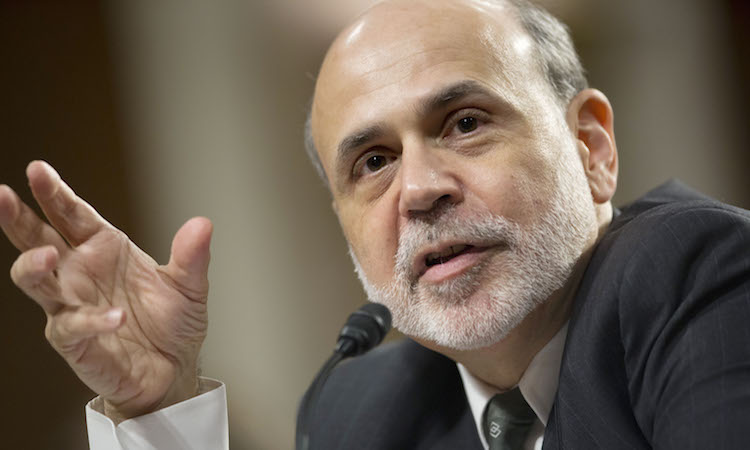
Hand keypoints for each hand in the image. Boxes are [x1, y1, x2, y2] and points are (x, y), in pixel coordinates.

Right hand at [0, 161, 212, 421]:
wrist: (174, 369)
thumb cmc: (173, 323)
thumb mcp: (190, 286)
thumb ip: (192, 256)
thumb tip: (202, 224)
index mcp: (103, 249)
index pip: (72, 215)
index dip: (54, 193)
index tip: (38, 170)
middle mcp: (80, 273)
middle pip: (37, 241)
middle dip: (17, 219)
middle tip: (3, 196)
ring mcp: (73, 306)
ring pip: (36, 282)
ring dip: (34, 267)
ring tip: (46, 256)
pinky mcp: (76, 341)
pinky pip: (72, 327)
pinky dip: (91, 320)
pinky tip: (115, 317)